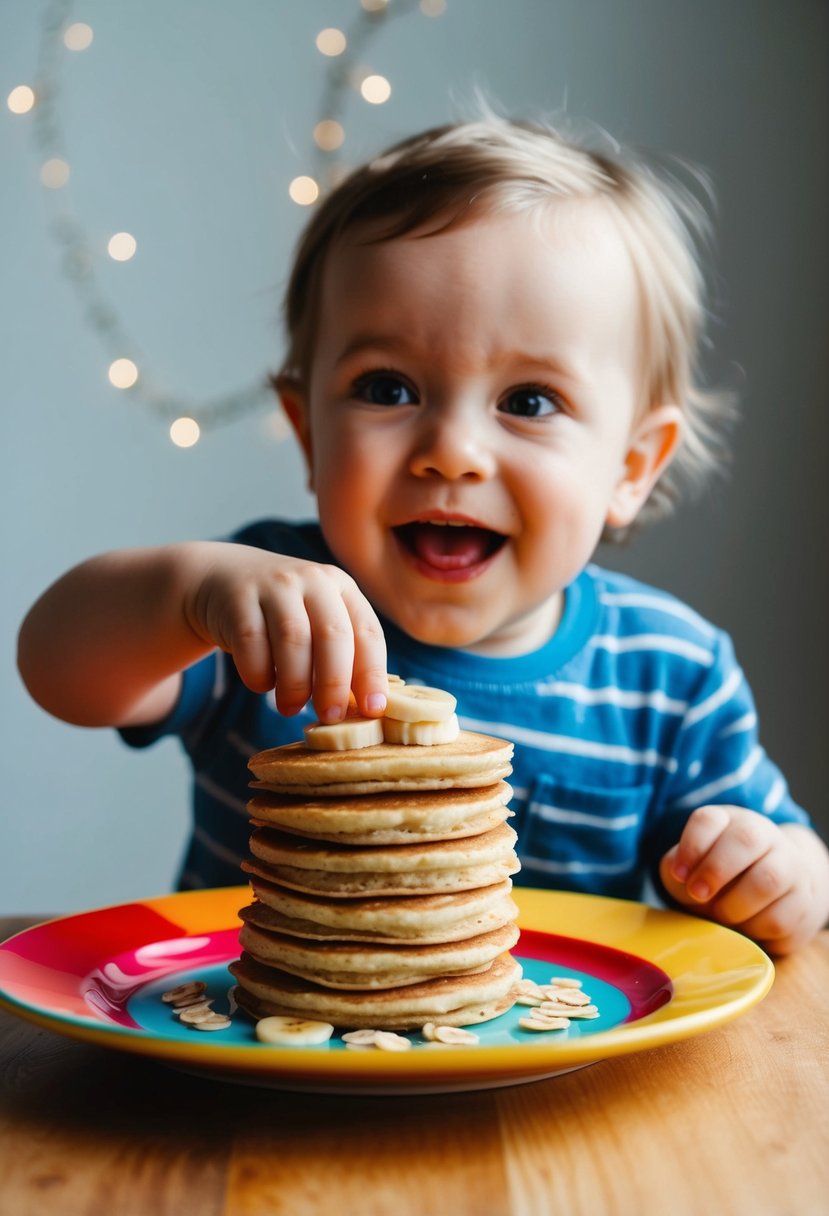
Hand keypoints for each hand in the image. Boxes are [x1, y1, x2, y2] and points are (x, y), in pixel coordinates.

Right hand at [184, 543, 387, 721]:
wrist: (224, 579)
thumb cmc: (284, 615)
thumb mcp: (318, 619)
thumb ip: (342, 654)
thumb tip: (364, 708)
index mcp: (342, 587)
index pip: (368, 632)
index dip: (372, 674)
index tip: (372, 710)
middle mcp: (312, 580)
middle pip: (332, 635)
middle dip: (334, 683)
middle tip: (330, 716)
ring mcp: (274, 586)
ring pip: (293, 641)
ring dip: (295, 684)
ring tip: (291, 707)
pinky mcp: (239, 600)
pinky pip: (252, 644)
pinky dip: (259, 674)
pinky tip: (262, 684)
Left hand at [659, 805, 828, 953]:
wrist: (777, 895)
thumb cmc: (719, 882)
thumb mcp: (692, 870)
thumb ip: (677, 871)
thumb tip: (681, 878)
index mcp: (730, 822)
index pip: (710, 819)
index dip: (692, 845)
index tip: (678, 874)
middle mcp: (765, 836)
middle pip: (746, 838)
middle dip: (715, 870)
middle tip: (697, 895)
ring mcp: (791, 866)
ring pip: (769, 880)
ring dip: (735, 905)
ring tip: (720, 915)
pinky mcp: (804, 901)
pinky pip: (780, 919)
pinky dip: (754, 930)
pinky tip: (744, 928)